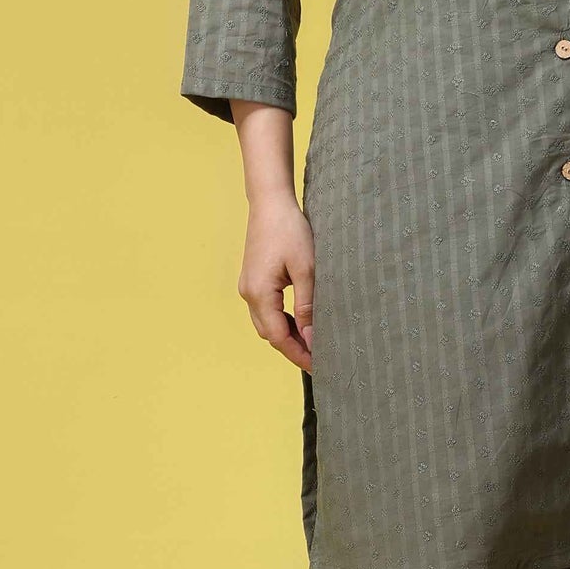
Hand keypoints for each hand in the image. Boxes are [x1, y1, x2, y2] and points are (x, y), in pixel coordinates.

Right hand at [237, 194, 314, 372]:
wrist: (270, 202)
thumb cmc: (290, 230)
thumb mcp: (306, 269)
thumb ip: (308, 306)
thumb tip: (312, 338)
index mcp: (259, 293)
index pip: (278, 337)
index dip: (299, 354)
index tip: (319, 366)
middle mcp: (248, 293)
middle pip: (270, 334)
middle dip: (294, 349)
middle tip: (321, 359)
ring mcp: (248, 286)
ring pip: (267, 323)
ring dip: (288, 336)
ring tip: (314, 344)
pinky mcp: (253, 279)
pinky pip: (266, 310)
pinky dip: (283, 321)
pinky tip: (301, 323)